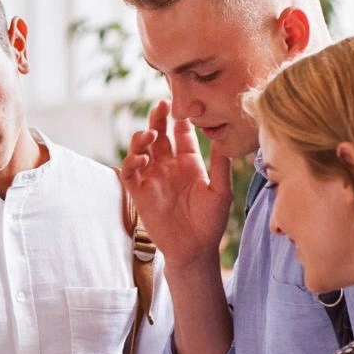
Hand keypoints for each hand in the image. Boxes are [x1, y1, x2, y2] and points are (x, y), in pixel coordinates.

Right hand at [121, 100, 235, 270]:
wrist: (194, 249)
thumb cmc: (210, 222)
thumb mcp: (221, 191)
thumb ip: (220, 165)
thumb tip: (224, 139)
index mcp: (189, 164)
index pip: (182, 135)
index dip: (181, 120)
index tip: (182, 104)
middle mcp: (169, 167)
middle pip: (159, 135)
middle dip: (158, 119)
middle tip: (161, 105)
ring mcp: (153, 178)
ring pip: (141, 149)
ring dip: (142, 137)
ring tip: (150, 134)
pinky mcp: (139, 192)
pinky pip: (130, 171)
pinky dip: (132, 160)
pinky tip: (143, 157)